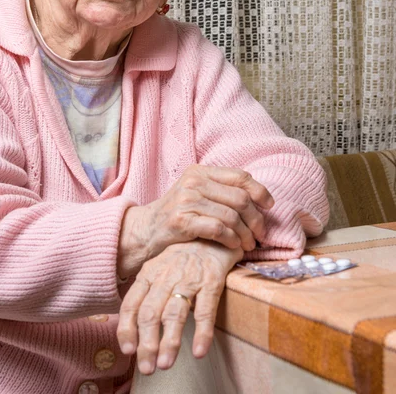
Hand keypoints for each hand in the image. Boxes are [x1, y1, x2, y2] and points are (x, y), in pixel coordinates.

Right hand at [117, 165, 272, 276]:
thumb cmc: (177, 214)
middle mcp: (193, 181)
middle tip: (260, 234)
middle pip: (240, 198)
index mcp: (200, 171)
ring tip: (248, 244)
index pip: (239, 176)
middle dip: (256, 219)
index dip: (260, 190)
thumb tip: (258, 197)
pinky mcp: (182, 220)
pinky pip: (218, 229)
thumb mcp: (196, 193)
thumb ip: (220, 190)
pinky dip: (232, 239)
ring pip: (231, 216)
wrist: (146, 230)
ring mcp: (186, 200)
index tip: (269, 205)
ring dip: (246, 234)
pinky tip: (234, 245)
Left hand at [117, 239, 242, 374]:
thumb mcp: (157, 270)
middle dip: (147, 343)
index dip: (127, 328)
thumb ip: (146, 295)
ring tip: (165, 364)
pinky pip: (206, 309)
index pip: (131, 303)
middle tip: (147, 368)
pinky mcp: (212, 281)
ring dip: (169, 341)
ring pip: (174, 313)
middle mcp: (165, 276)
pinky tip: (200, 351)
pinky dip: (203, 332)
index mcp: (149, 274)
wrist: (211, 235)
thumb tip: (132, 330)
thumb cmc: (181, 258)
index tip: (127, 350)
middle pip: (151, 313)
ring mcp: (189, 279)